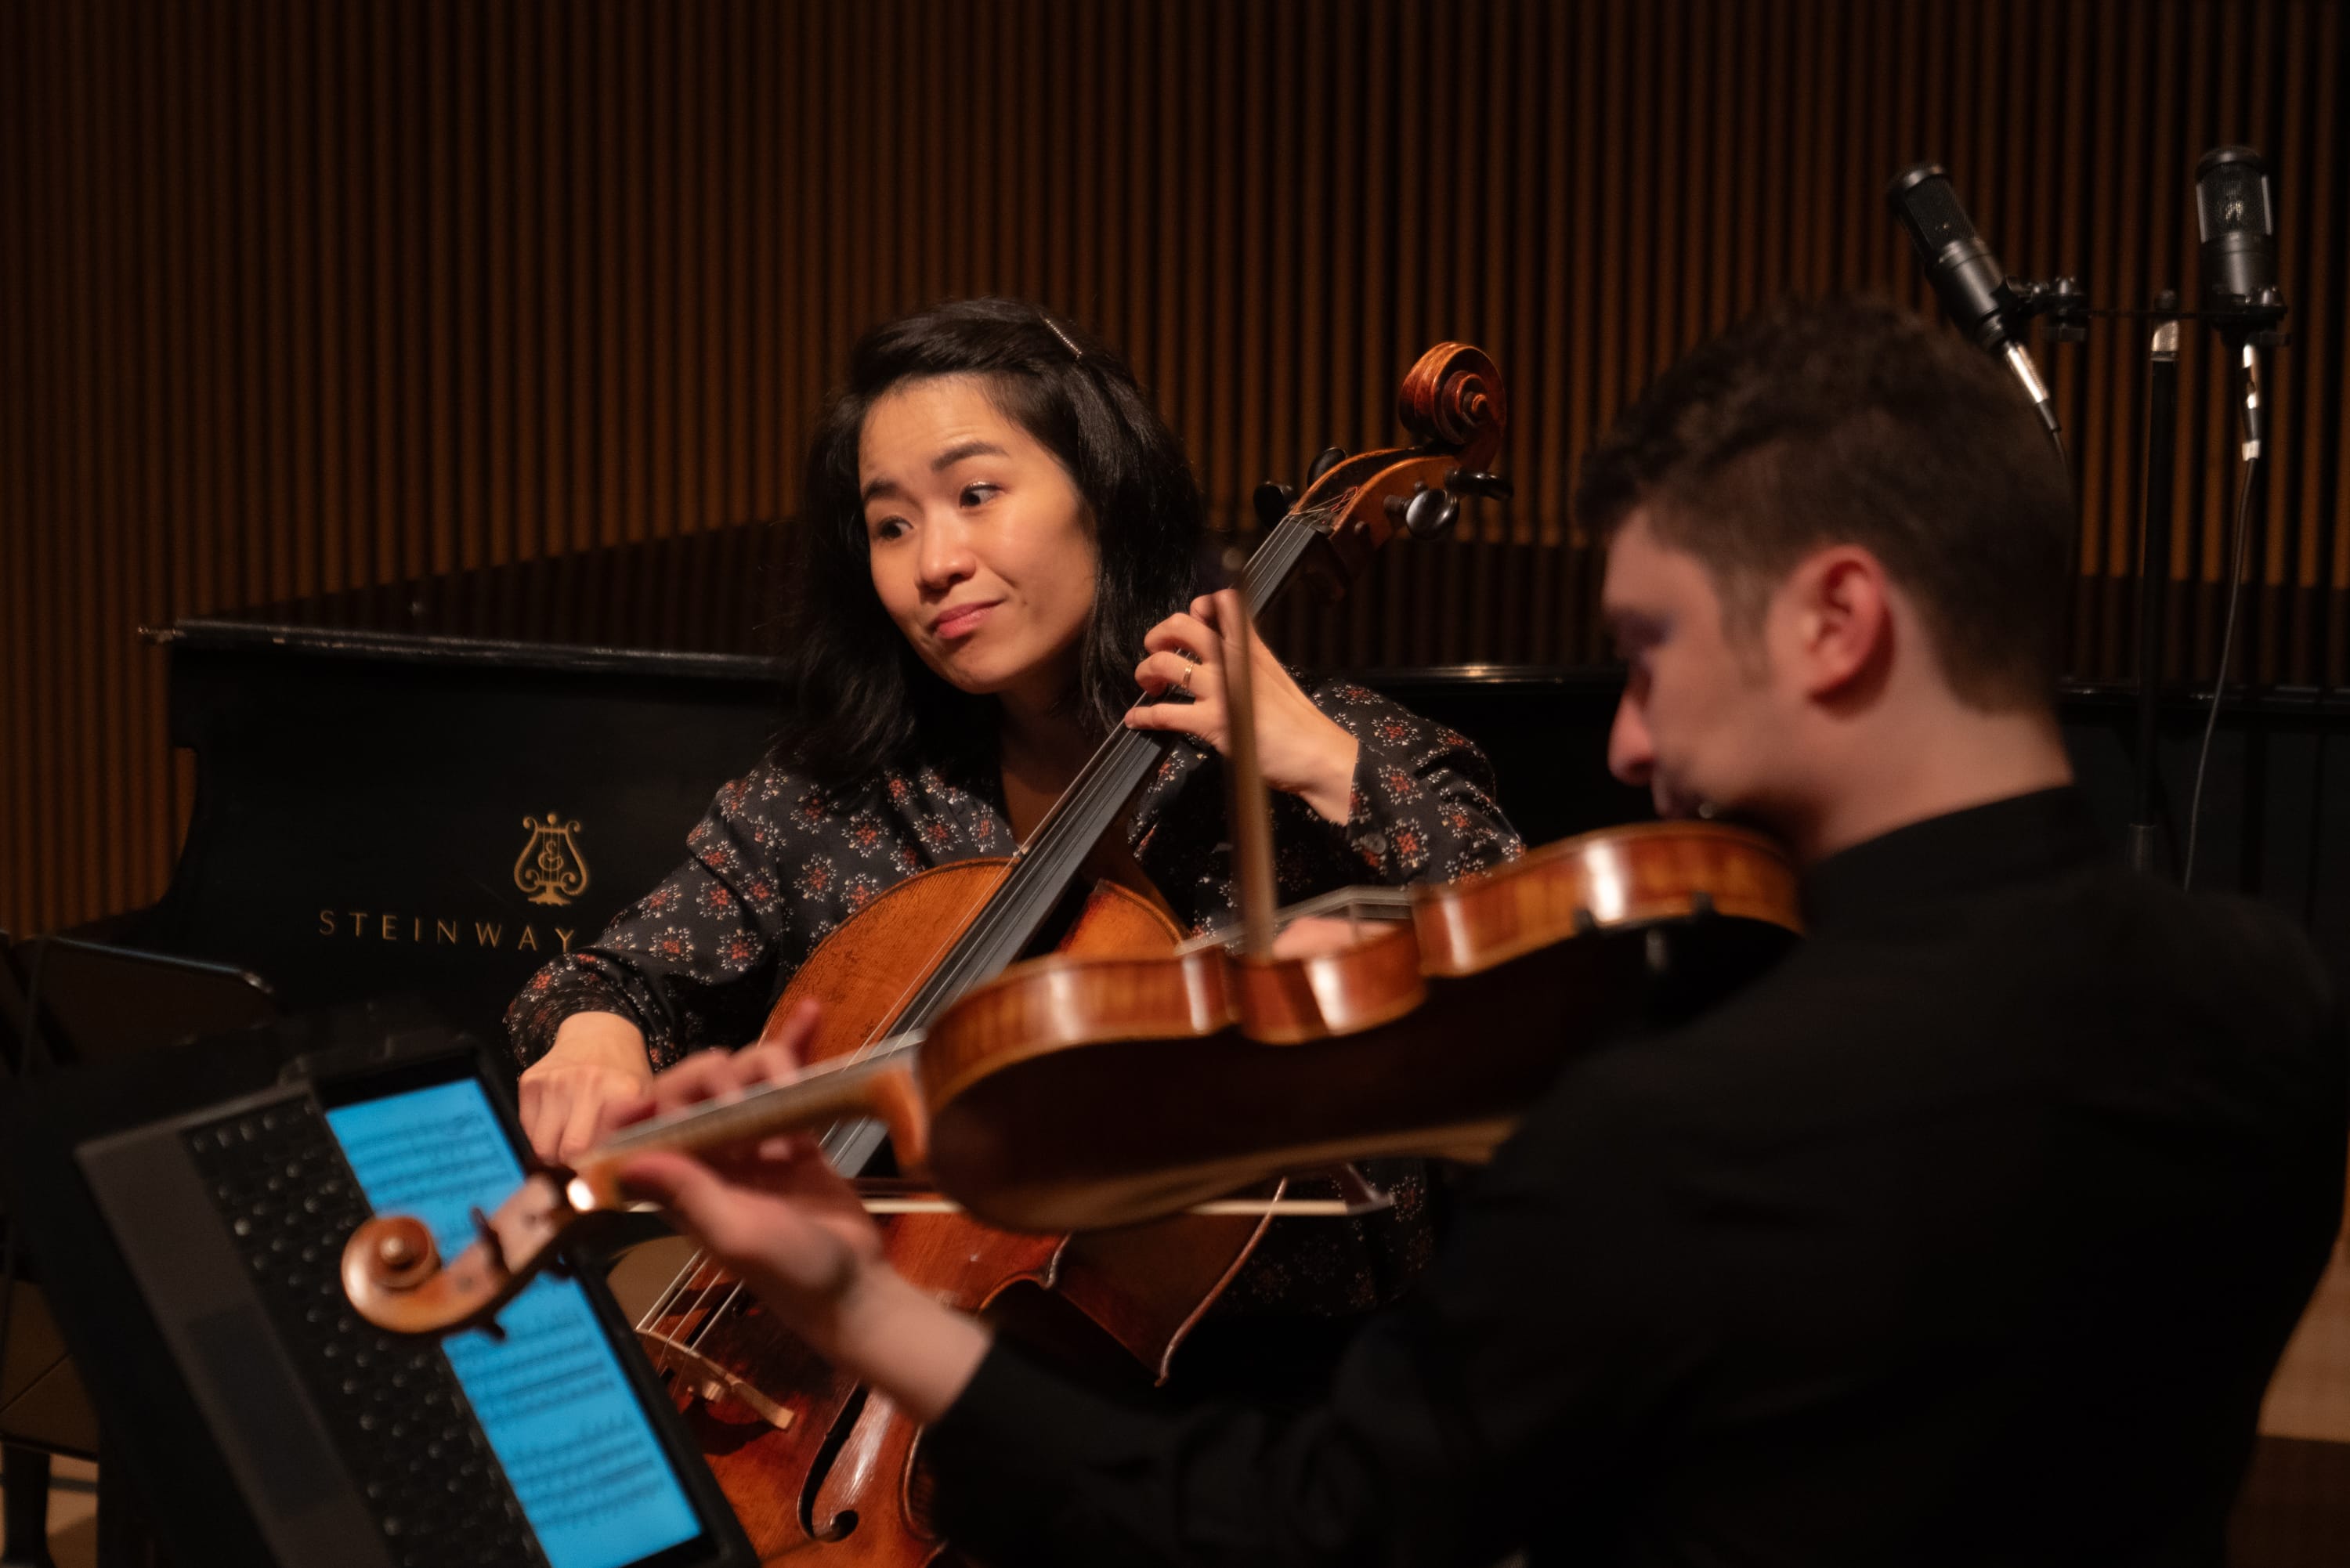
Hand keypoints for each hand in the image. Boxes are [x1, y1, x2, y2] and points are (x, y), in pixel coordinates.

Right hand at [518, 1013, 654, 1163]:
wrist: (599, 1032)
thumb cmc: (624, 1075)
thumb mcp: (646, 1101)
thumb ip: (638, 1137)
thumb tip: (623, 1182)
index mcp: (622, 1092)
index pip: (602, 1151)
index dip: (599, 1170)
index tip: (601, 1173)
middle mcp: (587, 1084)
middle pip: (567, 1154)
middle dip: (574, 1166)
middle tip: (585, 1160)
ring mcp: (555, 1082)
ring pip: (542, 1148)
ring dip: (554, 1154)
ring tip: (570, 1140)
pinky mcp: (530, 1081)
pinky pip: (526, 1130)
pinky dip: (540, 1135)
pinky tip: (558, 1121)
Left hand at [610, 1002, 990, 1419]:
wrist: (854, 1285)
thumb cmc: (791, 1272)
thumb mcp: (736, 1236)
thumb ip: (688, 1193)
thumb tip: (627, 1158)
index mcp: (678, 1186)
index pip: (635, 1137)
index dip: (628, 1112)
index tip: (642, 1099)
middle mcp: (707, 1158)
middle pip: (688, 1089)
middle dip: (712, 1078)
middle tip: (751, 1101)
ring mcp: (751, 1140)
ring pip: (739, 1076)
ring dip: (765, 1072)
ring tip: (795, 1109)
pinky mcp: (793, 1132)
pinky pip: (786, 1081)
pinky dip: (797, 1047)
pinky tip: (810, 1014)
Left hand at [1126, 589, 1359, 822]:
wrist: (1316, 752)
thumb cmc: (1299, 721)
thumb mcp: (1275, 675)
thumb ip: (1251, 657)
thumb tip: (1229, 650)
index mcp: (1250, 647)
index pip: (1221, 604)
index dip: (1197, 607)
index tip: (1188, 622)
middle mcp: (1233, 661)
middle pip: (1181, 626)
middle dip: (1158, 635)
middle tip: (1155, 650)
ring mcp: (1221, 689)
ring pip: (1165, 664)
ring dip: (1146, 672)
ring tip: (1148, 684)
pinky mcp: (1212, 722)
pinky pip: (1164, 713)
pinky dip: (1144, 716)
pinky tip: (1136, 719)